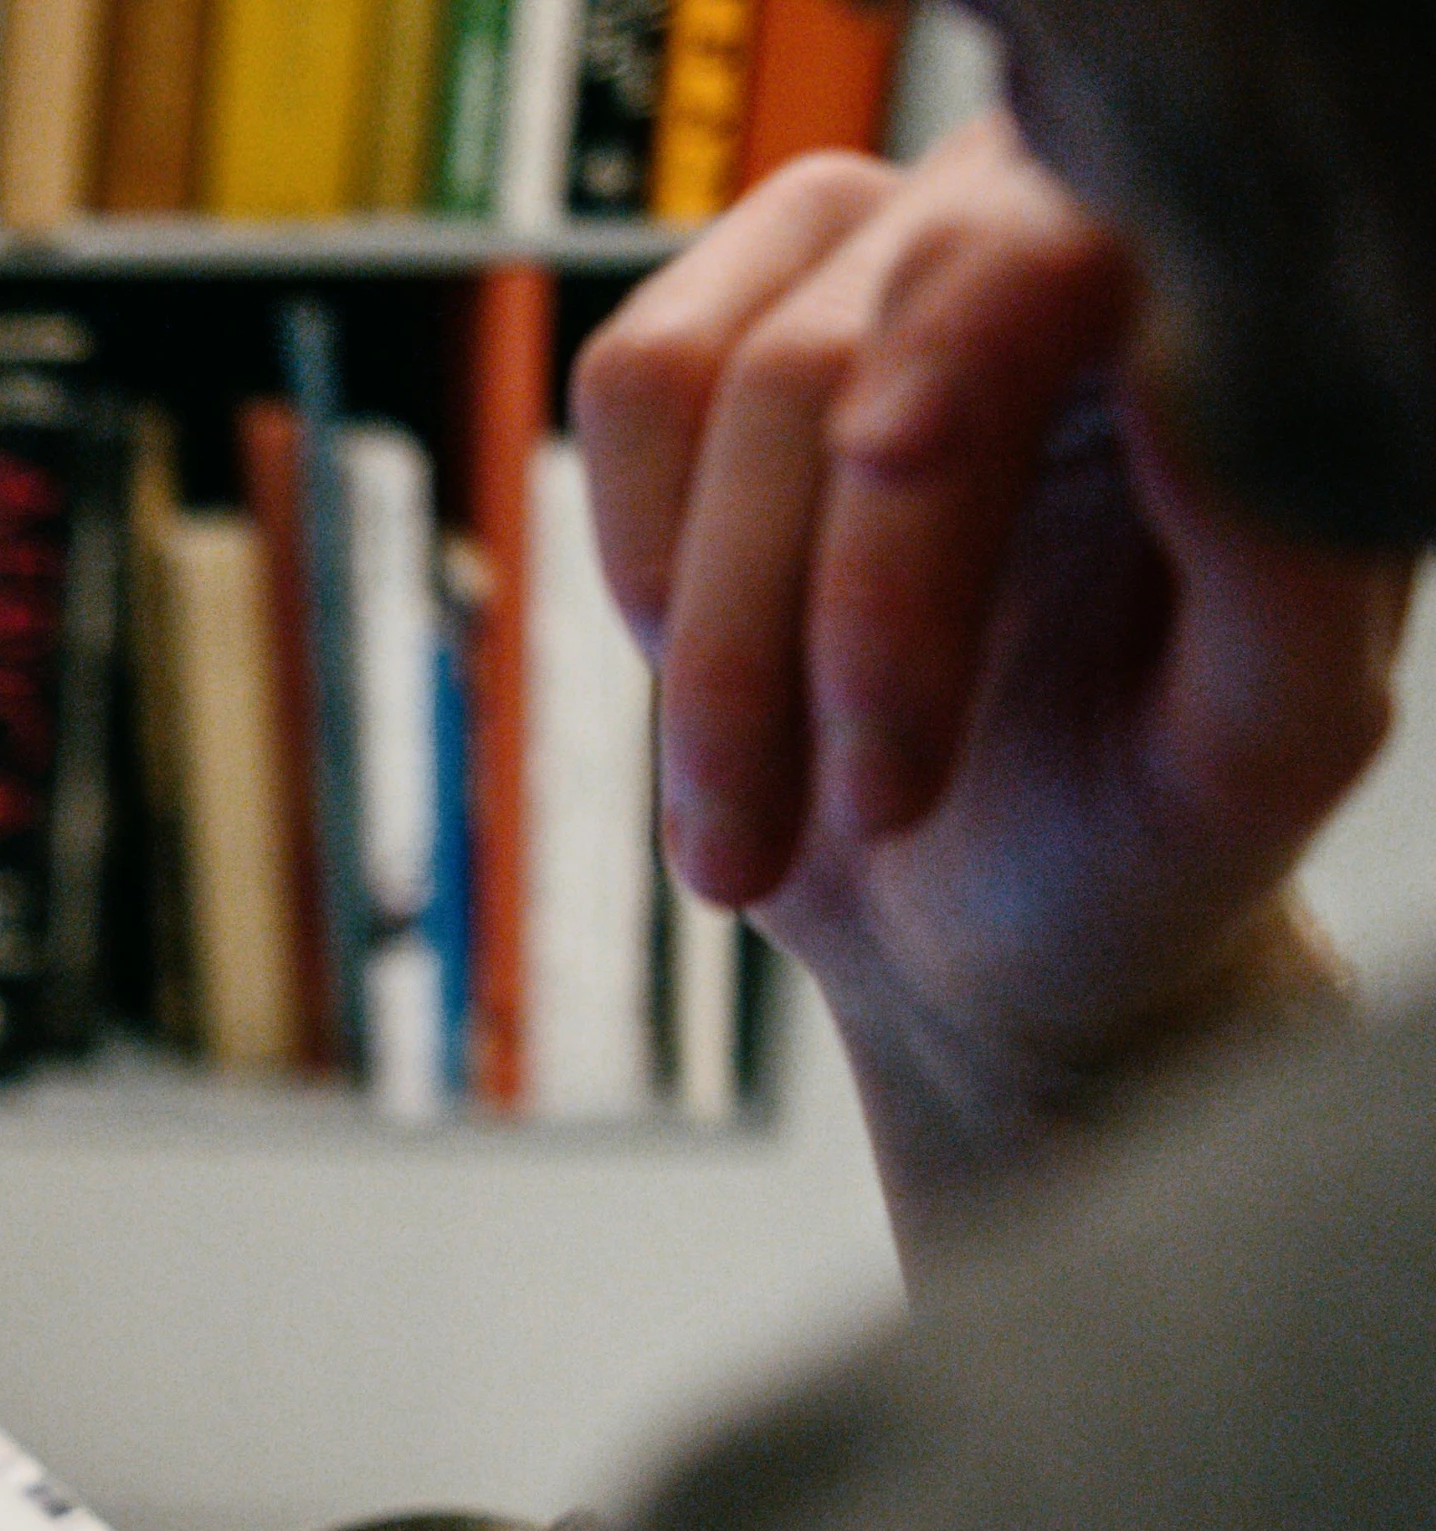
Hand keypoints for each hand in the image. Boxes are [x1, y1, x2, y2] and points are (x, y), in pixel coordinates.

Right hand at [574, 117, 1411, 1242]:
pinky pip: (625, 388)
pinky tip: (730, 692)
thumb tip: (1183, 365)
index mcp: (1219, 308)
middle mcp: (1053, 236)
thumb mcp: (1265, 742)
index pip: (1062, 245)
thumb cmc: (1149, 830)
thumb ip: (1283, 561)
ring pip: (703, 380)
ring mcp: (880, 257)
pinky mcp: (738, 314)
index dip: (958, 335)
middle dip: (806, 609)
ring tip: (763, 827)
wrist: (983, 916)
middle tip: (869, 816)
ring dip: (713, 645)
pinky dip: (645, 575)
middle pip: (842, 348)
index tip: (886, 461)